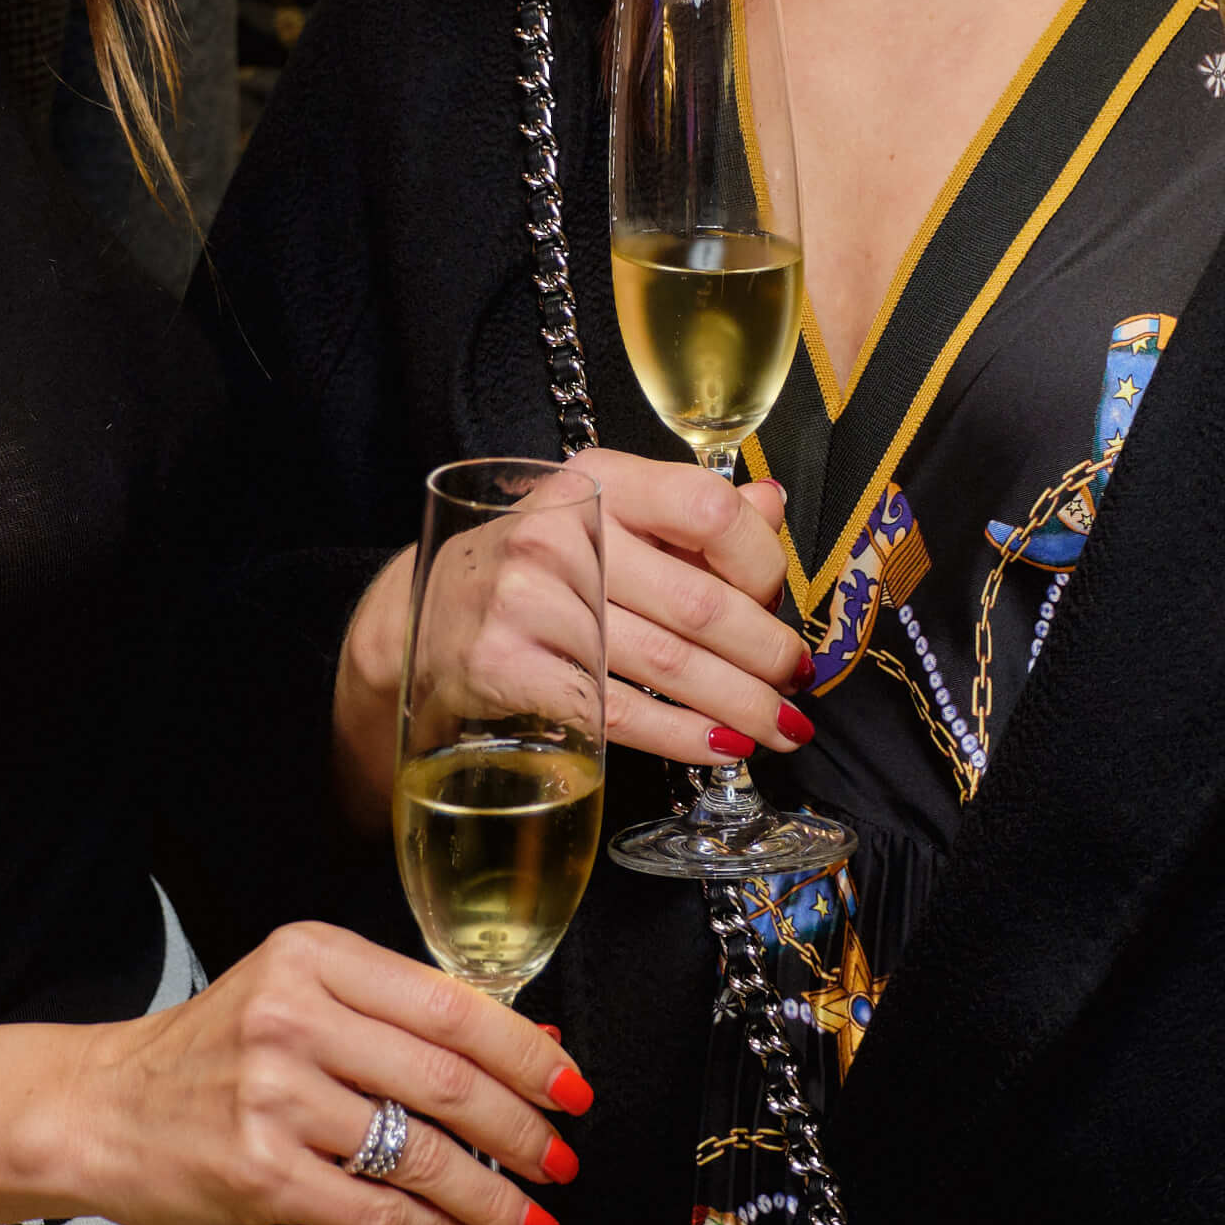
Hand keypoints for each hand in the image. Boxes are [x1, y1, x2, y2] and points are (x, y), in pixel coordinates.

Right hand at [0, 921, 588, 1224]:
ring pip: (421, 1154)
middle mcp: (294, 1017)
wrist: (97, 1108)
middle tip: (563, 1161)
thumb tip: (526, 1048)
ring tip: (532, 1218)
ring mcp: (274, 1097)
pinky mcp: (258, 1172)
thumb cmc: (209, 1053)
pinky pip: (375, 1210)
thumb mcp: (296, 997)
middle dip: (524, 1131)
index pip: (452, 1004)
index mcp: (314, 957)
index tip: (574, 1088)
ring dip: (493, 1197)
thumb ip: (397, 1016)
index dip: (528, 1053)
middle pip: (449, 1079)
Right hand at [333, 445, 809, 825]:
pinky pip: (621, 711)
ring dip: (740, 706)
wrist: (426, 613)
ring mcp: (531, 600)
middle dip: (765, 655)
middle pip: (699, 603)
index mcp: (598, 479)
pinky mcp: (510, 665)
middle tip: (797, 682)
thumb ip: (689, 513)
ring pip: (669, 666)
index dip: (764, 565)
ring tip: (779, 727)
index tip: (781, 604)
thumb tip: (772, 506)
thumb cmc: (541, 565)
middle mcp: (561, 530)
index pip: (710, 511)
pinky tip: (719, 746)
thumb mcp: (608, 516)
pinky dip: (682, 736)